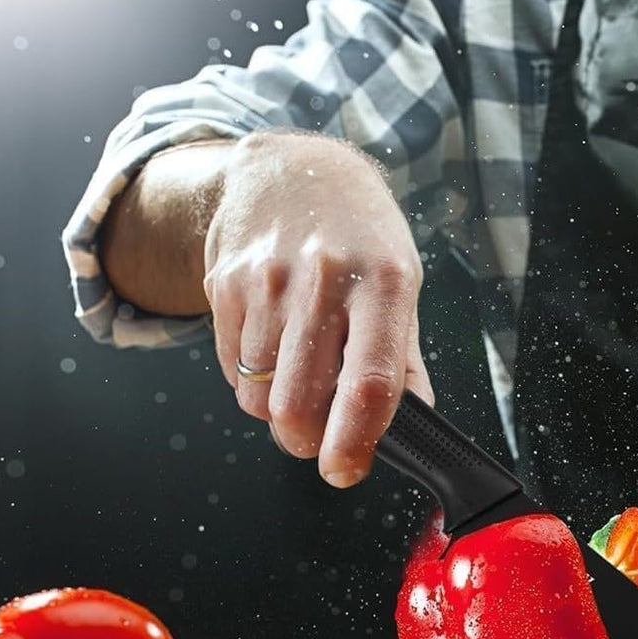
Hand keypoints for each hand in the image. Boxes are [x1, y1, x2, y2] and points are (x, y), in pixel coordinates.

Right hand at [202, 130, 431, 485]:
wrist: (292, 167)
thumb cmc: (360, 237)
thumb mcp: (401, 286)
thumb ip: (404, 361)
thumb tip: (412, 427)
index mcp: (384, 284)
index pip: (369, 383)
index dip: (355, 442)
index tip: (345, 471)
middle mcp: (324, 279)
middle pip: (300, 403)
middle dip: (309, 442)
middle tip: (321, 441)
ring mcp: (268, 280)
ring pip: (259, 397)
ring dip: (278, 415)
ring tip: (299, 387)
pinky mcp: (225, 283)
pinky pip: (233, 371)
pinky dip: (252, 384)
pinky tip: (273, 355)